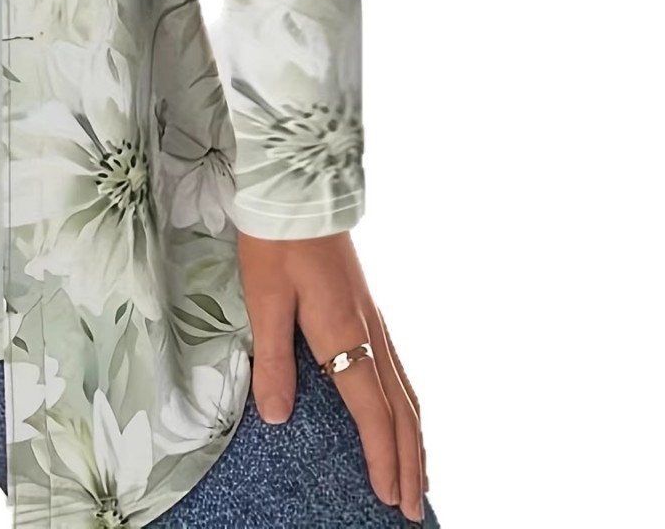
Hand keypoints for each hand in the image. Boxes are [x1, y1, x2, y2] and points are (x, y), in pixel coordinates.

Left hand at [238, 231, 426, 523]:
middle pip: (401, 409)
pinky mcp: (367, 306)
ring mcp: (373, 318)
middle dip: (410, 461)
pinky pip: (398, 368)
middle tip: (414, 509)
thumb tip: (277, 417)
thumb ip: (274, 359)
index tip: (390, 499)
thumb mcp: (264, 299)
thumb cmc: (276, 241)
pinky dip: (408, 405)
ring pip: (406, 390)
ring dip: (415, 438)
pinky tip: (402, 413)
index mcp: (345, 333)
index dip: (383, 458)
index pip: (372, 411)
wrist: (298, 187)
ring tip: (420, 475)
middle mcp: (369, 331)